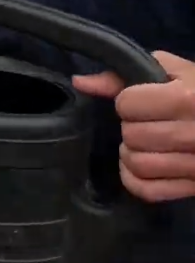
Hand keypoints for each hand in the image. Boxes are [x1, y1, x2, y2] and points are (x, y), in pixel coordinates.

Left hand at [73, 52, 194, 201]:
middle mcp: (192, 134)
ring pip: (136, 163)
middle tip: (147, 120)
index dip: (129, 100)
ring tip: (145, 141)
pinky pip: (147, 190)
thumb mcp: (172, 72)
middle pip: (130, 135)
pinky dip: (133, 179)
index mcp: (186, 99)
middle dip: (132, 126)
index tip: (142, 99)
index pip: (126, 104)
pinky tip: (138, 166)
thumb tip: (79, 82)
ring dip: (132, 151)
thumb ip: (122, 76)